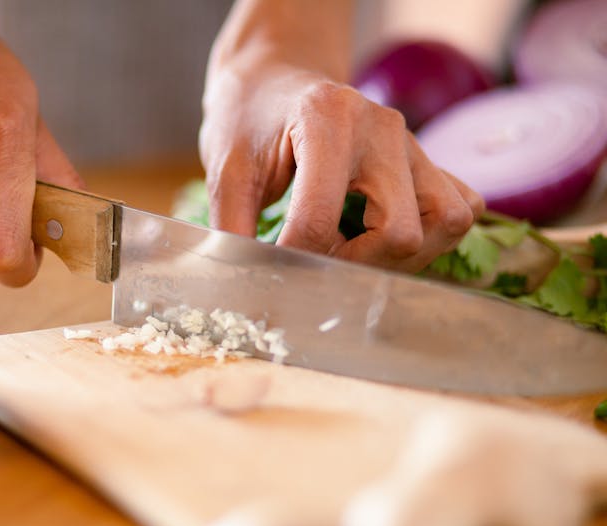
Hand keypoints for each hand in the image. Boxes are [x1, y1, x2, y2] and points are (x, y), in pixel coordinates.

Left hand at [200, 54, 483, 272]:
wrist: (275, 80)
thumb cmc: (249, 120)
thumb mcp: (225, 169)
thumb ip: (231, 226)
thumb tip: (241, 284)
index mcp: (327, 121)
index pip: (319, 219)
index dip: (294, 261)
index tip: (276, 269)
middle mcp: (383, 129)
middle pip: (401, 233)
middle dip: (357, 267)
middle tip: (318, 265)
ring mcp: (413, 143)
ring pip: (446, 222)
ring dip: (402, 257)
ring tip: (353, 254)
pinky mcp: (427, 159)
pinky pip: (461, 208)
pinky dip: (432, 237)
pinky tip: (382, 237)